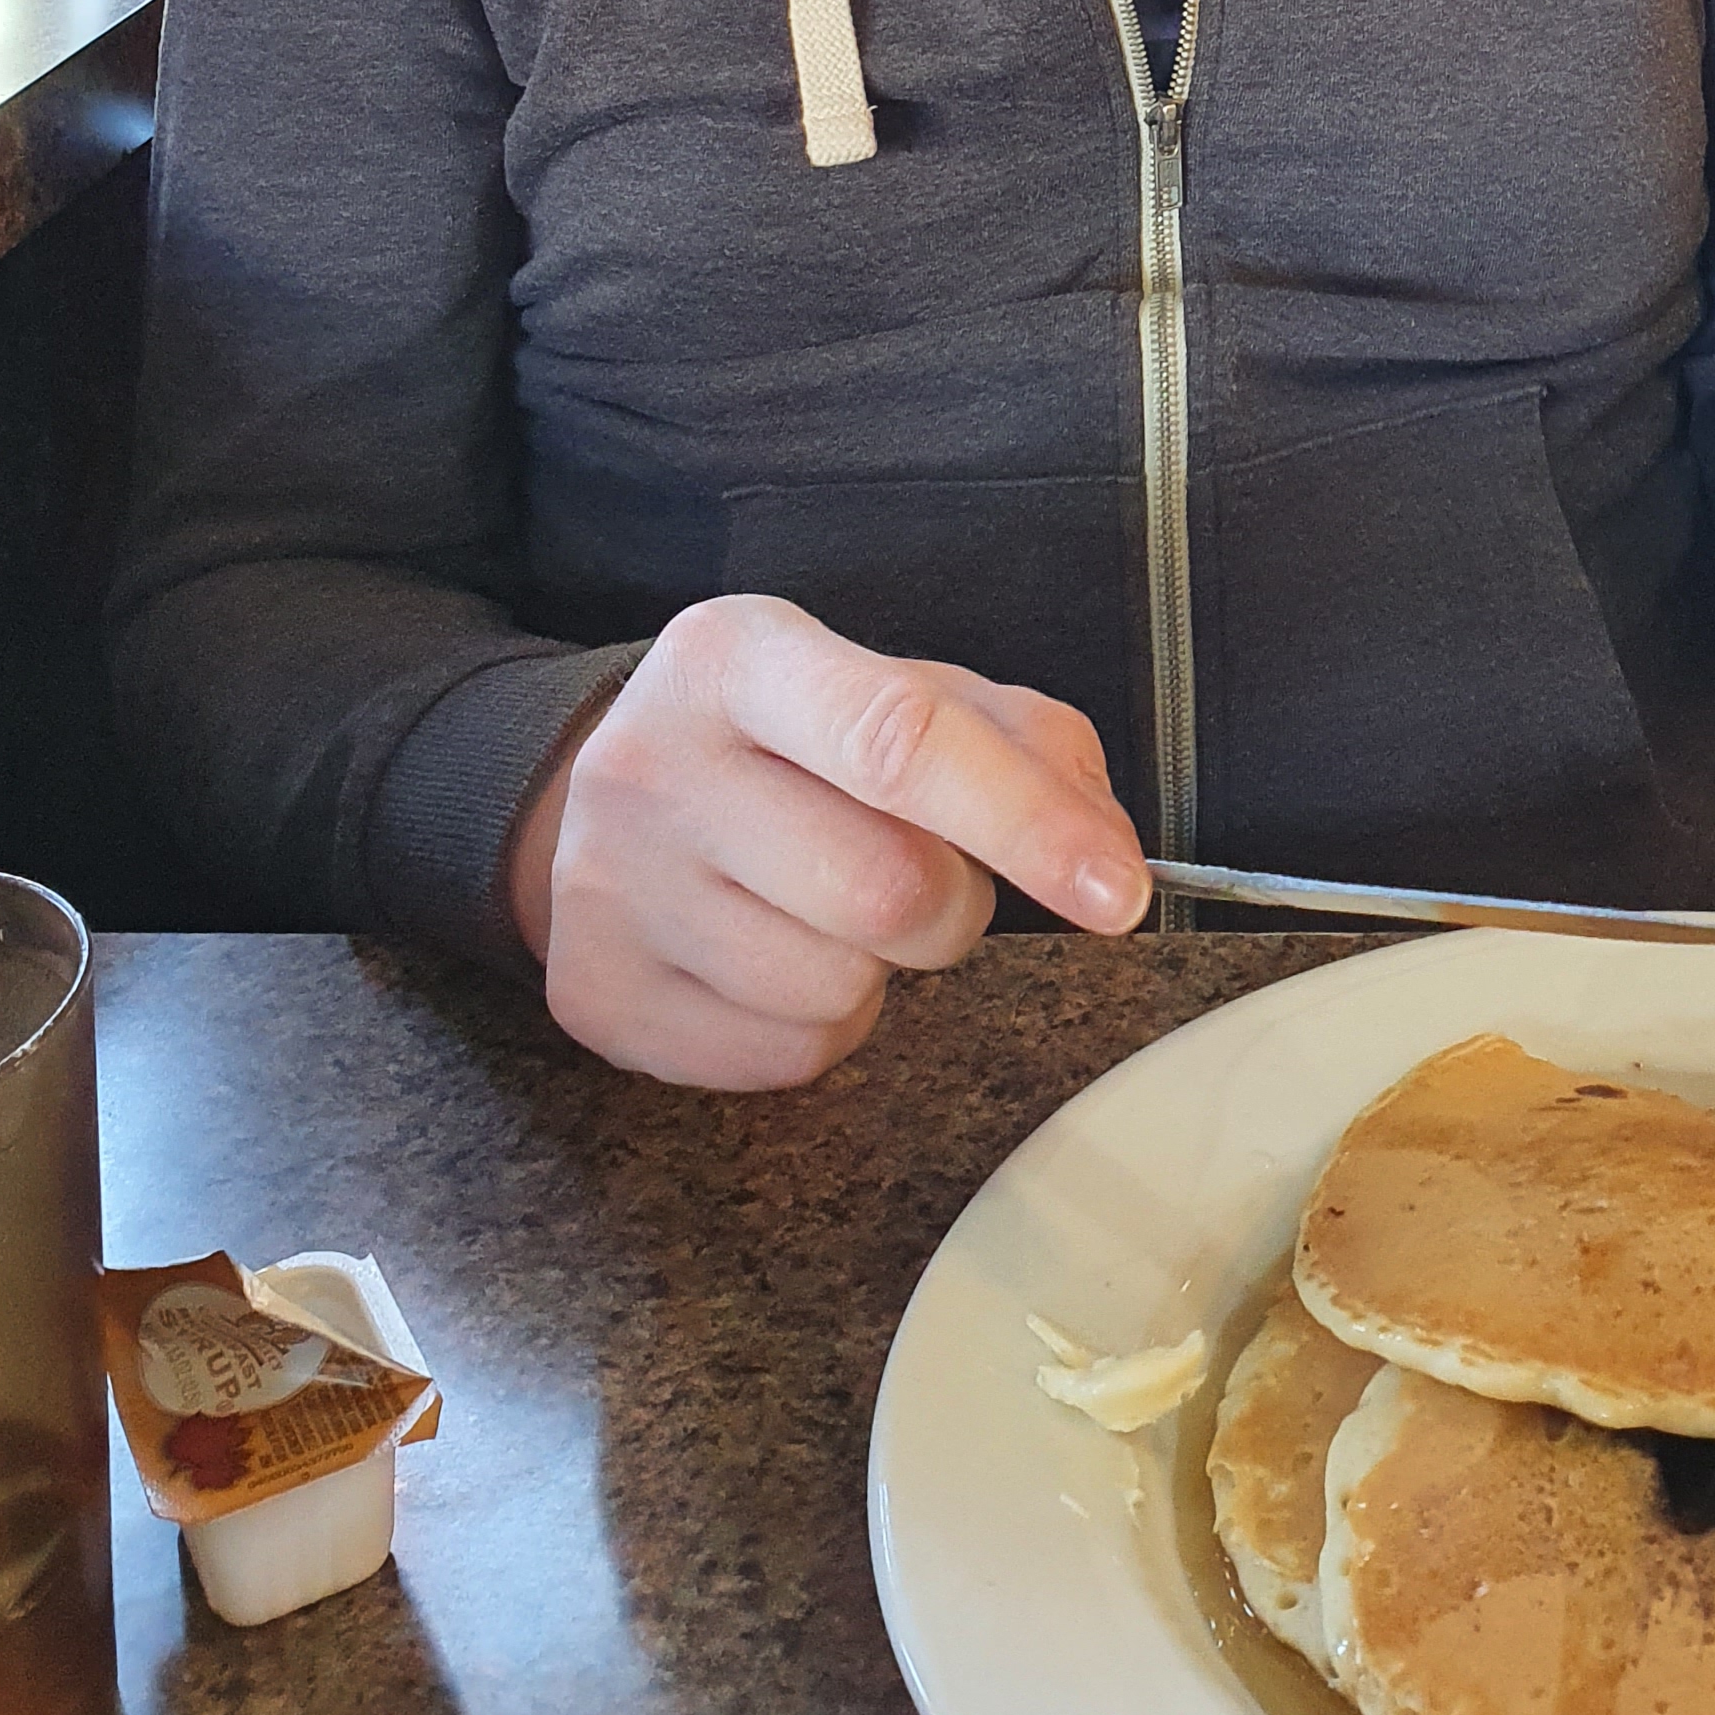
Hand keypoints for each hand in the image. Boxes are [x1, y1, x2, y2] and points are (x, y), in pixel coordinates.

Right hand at [509, 596, 1149, 1088]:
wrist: (598, 800)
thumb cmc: (793, 744)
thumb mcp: (908, 691)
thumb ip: (1030, 748)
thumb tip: (1106, 858)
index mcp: (738, 657)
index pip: (898, 739)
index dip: (1024, 823)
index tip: (1116, 892)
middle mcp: (651, 762)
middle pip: (888, 890)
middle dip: (952, 903)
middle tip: (921, 869)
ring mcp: (608, 888)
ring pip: (838, 987)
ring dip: (880, 968)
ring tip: (827, 905)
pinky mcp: (598, 998)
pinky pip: (784, 1057)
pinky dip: (819, 1024)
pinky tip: (775, 955)